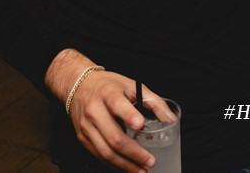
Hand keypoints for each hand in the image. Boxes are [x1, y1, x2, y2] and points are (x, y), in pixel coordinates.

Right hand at [46, 49, 174, 171]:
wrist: (78, 85)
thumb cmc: (108, 85)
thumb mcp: (132, 85)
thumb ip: (153, 101)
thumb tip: (171, 119)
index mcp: (108, 93)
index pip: (117, 104)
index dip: (129, 116)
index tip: (140, 126)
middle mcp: (94, 111)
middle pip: (113, 136)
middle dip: (133, 152)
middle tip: (150, 161)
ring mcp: (86, 126)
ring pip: (105, 151)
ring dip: (125, 165)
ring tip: (140, 170)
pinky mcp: (82, 137)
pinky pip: (98, 154)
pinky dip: (113, 163)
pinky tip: (126, 166)